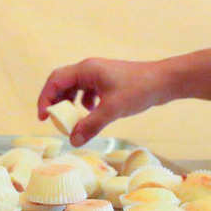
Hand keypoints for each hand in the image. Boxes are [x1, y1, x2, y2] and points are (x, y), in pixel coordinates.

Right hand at [37, 58, 170, 145]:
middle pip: (61, 83)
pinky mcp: (108, 82)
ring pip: (74, 88)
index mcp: (86, 69)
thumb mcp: (112, 109)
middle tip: (52, 119)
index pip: (55, 81)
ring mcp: (99, 75)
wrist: (166, 81)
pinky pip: (87, 92)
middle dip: (54, 101)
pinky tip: (91, 114)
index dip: (45, 99)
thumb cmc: (140, 89)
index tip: (44, 117)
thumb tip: (73, 141)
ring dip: (69, 103)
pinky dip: (84, 103)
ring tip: (70, 119)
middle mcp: (89, 69)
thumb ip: (91, 125)